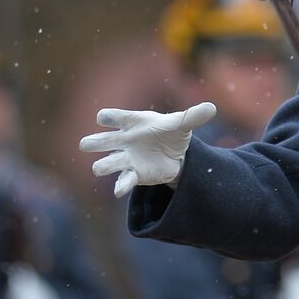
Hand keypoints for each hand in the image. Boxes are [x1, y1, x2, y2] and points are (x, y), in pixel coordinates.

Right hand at [80, 102, 216, 197]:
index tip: (103, 118)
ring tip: (99, 168)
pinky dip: (121, 185)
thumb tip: (212, 107)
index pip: (113, 117)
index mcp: (132, 122)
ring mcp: (126, 158)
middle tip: (86, 144)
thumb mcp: (183, 124)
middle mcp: (124, 140)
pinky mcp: (134, 174)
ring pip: (107, 162)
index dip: (107, 117)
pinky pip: (123, 180)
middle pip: (101, 140)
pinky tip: (119, 191)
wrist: (175, 154)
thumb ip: (194, 116)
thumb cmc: (171, 133)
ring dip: (103, 165)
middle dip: (94, 142)